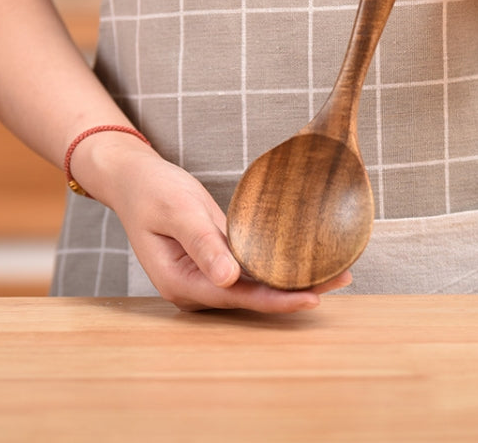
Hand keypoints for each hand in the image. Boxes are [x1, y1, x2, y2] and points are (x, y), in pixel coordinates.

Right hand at [70, 134, 351, 311]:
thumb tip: (231, 279)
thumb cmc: (152, 191)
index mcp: (181, 282)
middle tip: (342, 278)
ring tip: (335, 273)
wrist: (135, 178)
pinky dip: (277, 268)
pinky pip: (250, 271)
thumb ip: (203, 244)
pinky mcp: (214, 262)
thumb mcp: (178, 211)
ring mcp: (205, 276)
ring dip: (292, 281)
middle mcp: (195, 287)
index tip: (314, 297)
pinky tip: (304, 262)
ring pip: (255, 287)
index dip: (278, 299)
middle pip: (253, 298)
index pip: (239, 298)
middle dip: (296, 292)